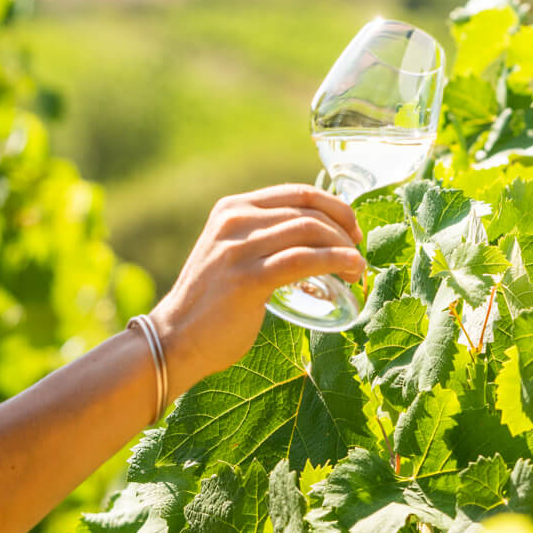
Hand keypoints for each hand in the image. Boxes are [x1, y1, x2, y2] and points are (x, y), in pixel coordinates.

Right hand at [150, 184, 364, 393]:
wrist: (175, 339)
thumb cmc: (210, 304)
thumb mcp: (230, 254)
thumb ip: (259, 240)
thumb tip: (311, 240)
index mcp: (232, 209)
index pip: (296, 193)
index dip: (334, 206)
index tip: (351, 228)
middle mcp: (235, 221)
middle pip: (308, 211)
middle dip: (344, 229)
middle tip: (358, 252)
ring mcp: (239, 249)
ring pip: (309, 231)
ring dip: (344, 248)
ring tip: (357, 267)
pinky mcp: (248, 278)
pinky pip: (303, 260)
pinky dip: (335, 262)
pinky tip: (350, 270)